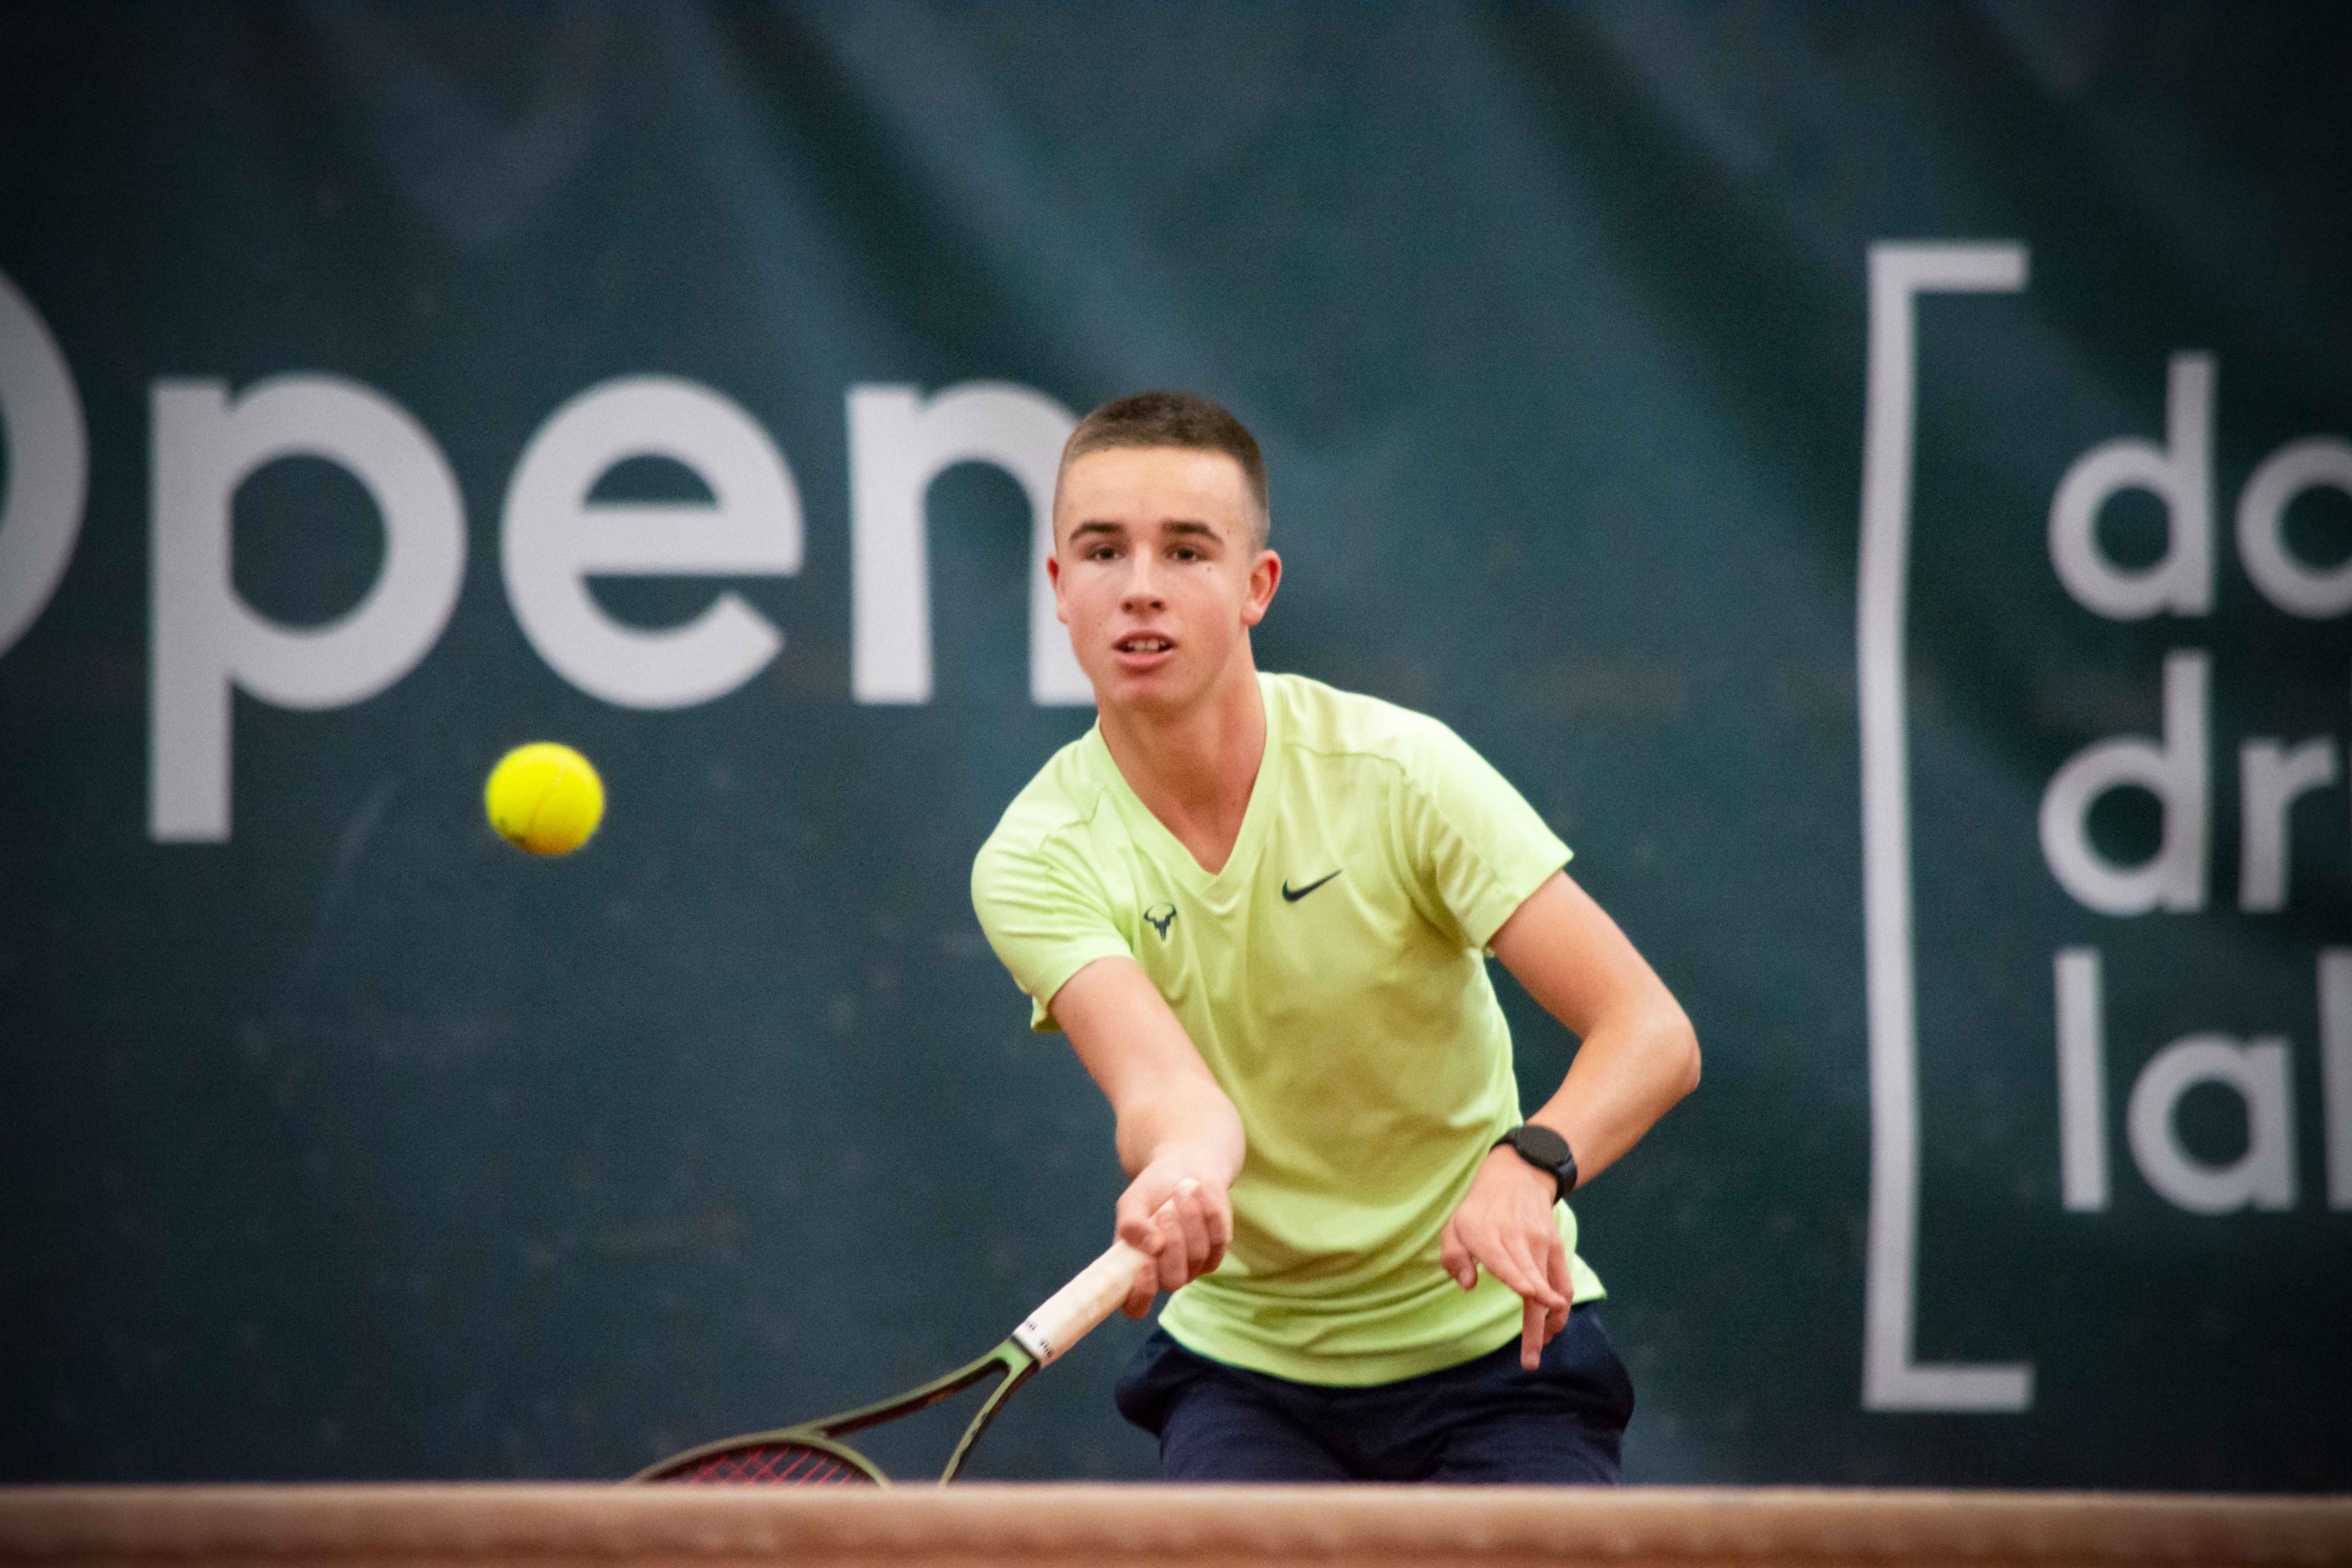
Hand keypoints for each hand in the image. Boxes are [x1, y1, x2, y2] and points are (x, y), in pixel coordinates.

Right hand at [1114, 1150, 1232, 1318]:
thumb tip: (1149, 1245)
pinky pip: (1218, 1241)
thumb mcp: (1133, 1201)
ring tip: (1182, 1189)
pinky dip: (1210, 1213)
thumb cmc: (1152, 1190)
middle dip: (1173, 1243)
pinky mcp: (1217, 1252)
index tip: (1144, 1263)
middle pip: (1173, 1280)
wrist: (1184, 1169)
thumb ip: (1131, 1223)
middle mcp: (1164, 1275)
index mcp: (1134, 1270)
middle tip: (1166, 1211)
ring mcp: (1192, 1267)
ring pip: (1197, 1256)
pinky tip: (1201, 1191)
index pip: (1135, 1306)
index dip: (1140, 1294)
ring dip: (1190, 1219)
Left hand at [1438, 1146, 1572, 1369]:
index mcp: (1487, 1235)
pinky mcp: (1555, 1249)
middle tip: (1530, 1362)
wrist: (1517, 1178)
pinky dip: (1559, 1308)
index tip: (1532, 1297)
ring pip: (1551, 1289)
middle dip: (1534, 1326)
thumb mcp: (1455, 1227)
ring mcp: (1540, 1245)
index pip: (1506, 1260)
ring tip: (1537, 1352)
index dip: (1520, 1278)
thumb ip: (1454, 1257)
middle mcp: (1518, 1240)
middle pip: (1532, 1285)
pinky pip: (1562, 1284)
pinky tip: (1551, 1328)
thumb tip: (1467, 1286)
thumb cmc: (1478, 1210)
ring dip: (1547, 1324)